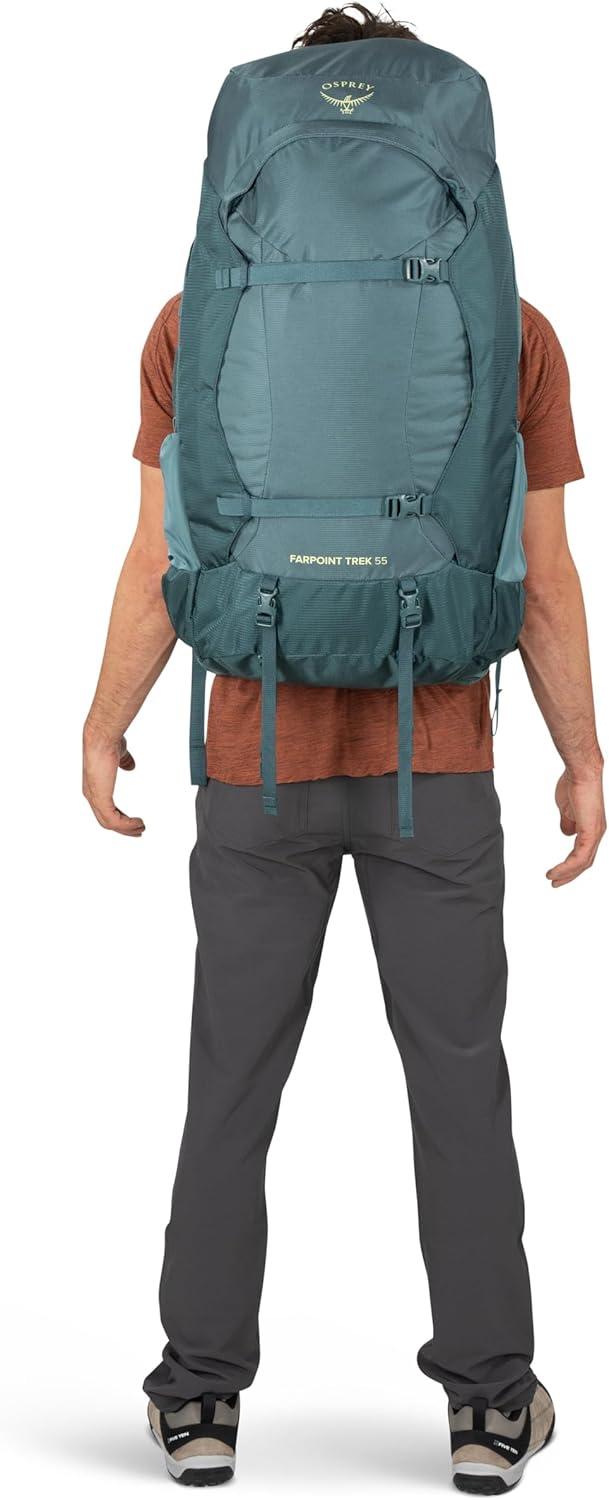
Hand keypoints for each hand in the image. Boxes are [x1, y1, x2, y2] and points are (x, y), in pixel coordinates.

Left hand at [83, 726, 144, 835]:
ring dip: (127, 829)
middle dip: (123, 828)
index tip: (132, 821)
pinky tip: (138, 823)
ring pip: (109, 823)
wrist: (102, 737)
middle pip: (106, 820)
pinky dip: (126, 825)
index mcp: (95, 785)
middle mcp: (91, 794)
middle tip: (138, 831)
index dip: (119, 816)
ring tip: (141, 828)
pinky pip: (113, 820)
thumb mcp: (119, 754)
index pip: (105, 808)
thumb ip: (124, 761)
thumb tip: (130, 766)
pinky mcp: (100, 799)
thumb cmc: (108, 741)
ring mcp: (94, 797)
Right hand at [546, 768, 604, 886]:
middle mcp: (597, 833)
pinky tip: (555, 871)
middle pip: (585, 862)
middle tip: (555, 883)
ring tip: (552, 878)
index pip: (583, 853)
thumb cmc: (574, 785)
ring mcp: (595, 834)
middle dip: (569, 874)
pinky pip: (579, 857)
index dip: (570, 865)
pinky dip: (567, 866)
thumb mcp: (567, 809)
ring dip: (566, 873)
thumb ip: (567, 822)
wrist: (580, 773)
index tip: (556, 873)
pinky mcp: (591, 833)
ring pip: (583, 862)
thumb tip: (566, 833)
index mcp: (591, 828)